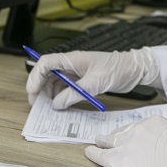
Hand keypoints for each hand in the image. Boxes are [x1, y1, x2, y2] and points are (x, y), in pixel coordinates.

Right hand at [26, 48, 159, 109]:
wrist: (134, 70)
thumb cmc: (118, 69)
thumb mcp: (96, 83)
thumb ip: (75, 94)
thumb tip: (57, 104)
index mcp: (72, 59)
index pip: (46, 63)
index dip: (35, 76)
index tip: (32, 92)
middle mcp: (71, 64)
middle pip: (47, 74)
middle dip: (39, 88)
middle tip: (36, 104)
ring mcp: (76, 73)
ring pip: (54, 82)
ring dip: (50, 94)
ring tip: (50, 108)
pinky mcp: (81, 81)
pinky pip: (65, 88)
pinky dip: (61, 97)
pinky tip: (62, 106)